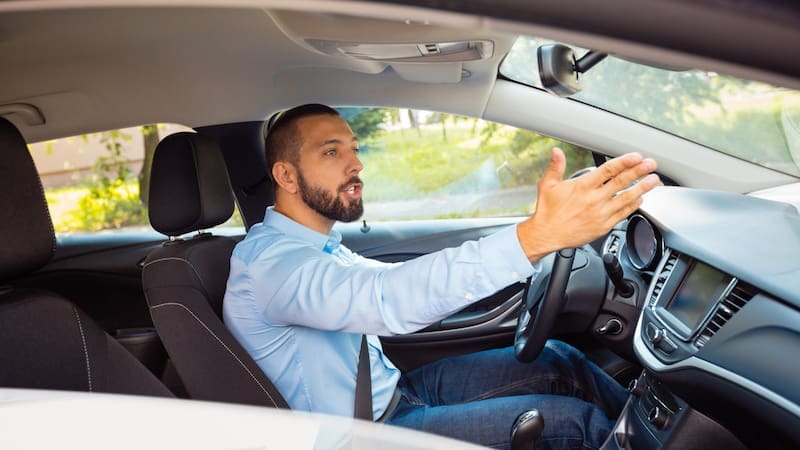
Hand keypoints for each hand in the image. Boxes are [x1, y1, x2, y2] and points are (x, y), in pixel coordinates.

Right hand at [517, 148, 660, 261]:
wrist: (546, 235)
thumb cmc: (547, 211)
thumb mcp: (548, 185)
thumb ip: (555, 167)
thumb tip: (556, 151)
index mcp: (582, 187)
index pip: (608, 170)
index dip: (624, 162)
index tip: (636, 157)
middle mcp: (594, 199)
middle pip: (621, 182)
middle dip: (639, 171)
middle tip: (651, 164)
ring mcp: (600, 213)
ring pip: (626, 198)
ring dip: (642, 188)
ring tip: (654, 180)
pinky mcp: (603, 226)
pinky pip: (623, 214)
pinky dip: (633, 206)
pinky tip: (640, 199)